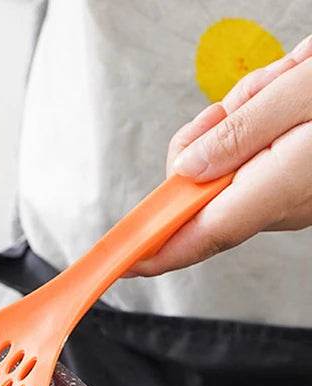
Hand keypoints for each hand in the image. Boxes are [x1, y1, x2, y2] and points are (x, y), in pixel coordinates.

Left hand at [130, 34, 311, 276]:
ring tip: (278, 91)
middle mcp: (285, 201)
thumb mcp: (300, 91)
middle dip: (202, 147)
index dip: (157, 251)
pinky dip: (256, 122)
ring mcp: (293, 192)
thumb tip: (186, 170)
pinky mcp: (297, 177)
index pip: (202, 234)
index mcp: (281, 186)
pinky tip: (286, 96)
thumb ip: (238, 133)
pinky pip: (253, 154)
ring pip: (227, 167)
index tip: (122, 263)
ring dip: (236, 124)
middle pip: (206, 192)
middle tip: (230, 107)